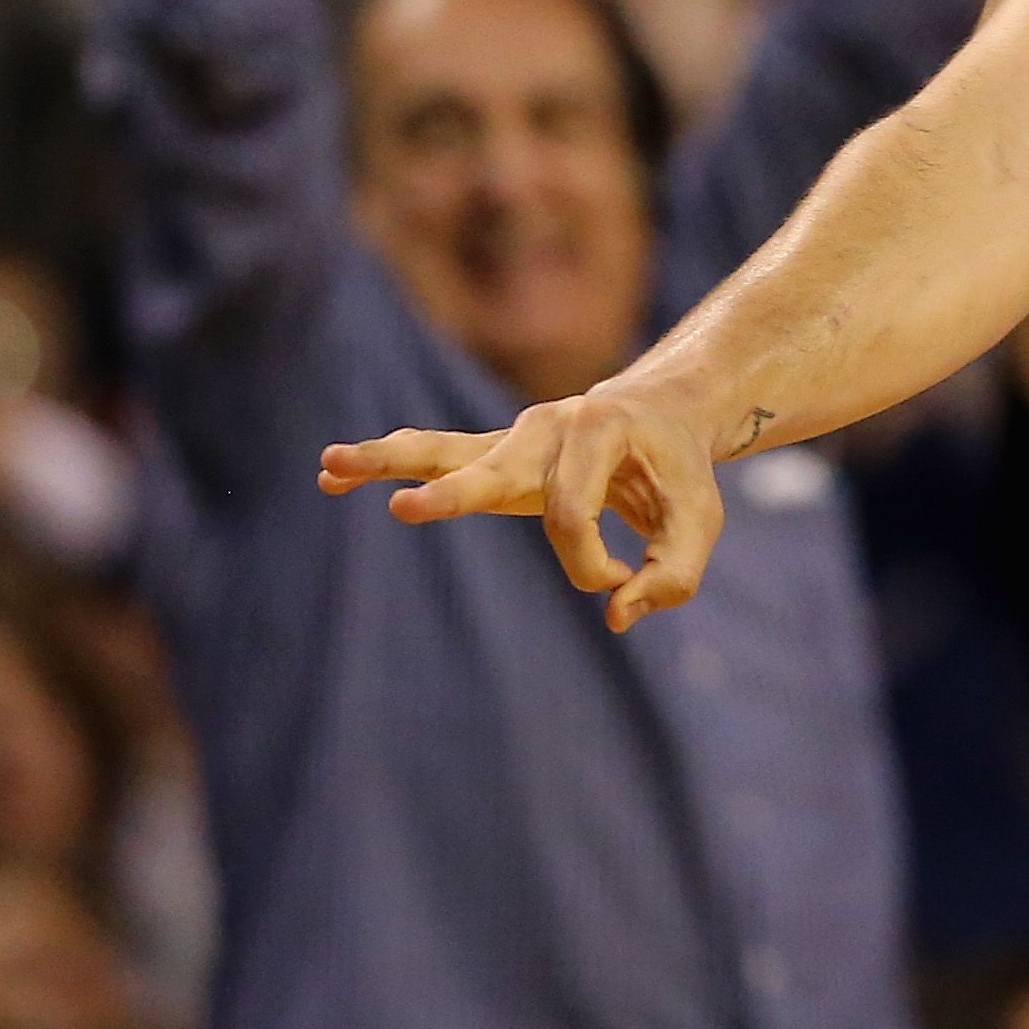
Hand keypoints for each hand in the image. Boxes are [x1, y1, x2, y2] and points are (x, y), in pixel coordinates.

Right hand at [319, 382, 729, 633]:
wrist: (662, 412)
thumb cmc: (678, 471)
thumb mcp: (699, 522)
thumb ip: (672, 575)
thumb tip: (617, 616)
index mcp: (601, 429)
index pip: (572, 514)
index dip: (593, 564)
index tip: (622, 581)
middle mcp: (549, 424)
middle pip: (494, 466)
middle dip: (454, 495)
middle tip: (406, 509)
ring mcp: (513, 437)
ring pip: (443, 450)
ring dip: (385, 462)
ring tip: (329, 466)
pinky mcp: (492, 454)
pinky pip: (435, 457)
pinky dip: (386, 465)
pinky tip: (329, 476)